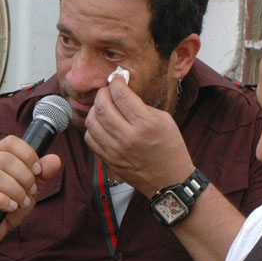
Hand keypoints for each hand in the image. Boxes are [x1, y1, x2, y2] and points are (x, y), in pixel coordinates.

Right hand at [0, 135, 61, 246]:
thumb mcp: (30, 190)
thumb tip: (55, 159)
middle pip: (4, 158)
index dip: (28, 154)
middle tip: (30, 192)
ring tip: (22, 202)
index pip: (10, 142)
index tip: (37, 171)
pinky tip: (11, 207)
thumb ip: (42, 175)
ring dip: (15, 190)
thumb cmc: (9, 208)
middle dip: (24, 176)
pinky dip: (2, 200)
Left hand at [84, 77, 193, 196]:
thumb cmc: (170, 148)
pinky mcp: (109, 160)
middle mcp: (128, 137)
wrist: (170, 180)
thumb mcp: (164, 120)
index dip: (116, 82)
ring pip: (92, 122)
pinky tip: (102, 125)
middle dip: (103, 93)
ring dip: (95, 109)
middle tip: (108, 91)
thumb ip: (141, 106)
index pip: (121, 95)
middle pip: (102, 106)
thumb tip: (122, 93)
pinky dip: (93, 127)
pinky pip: (90, 139)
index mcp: (145, 124)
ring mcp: (116, 150)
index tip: (117, 79)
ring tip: (104, 107)